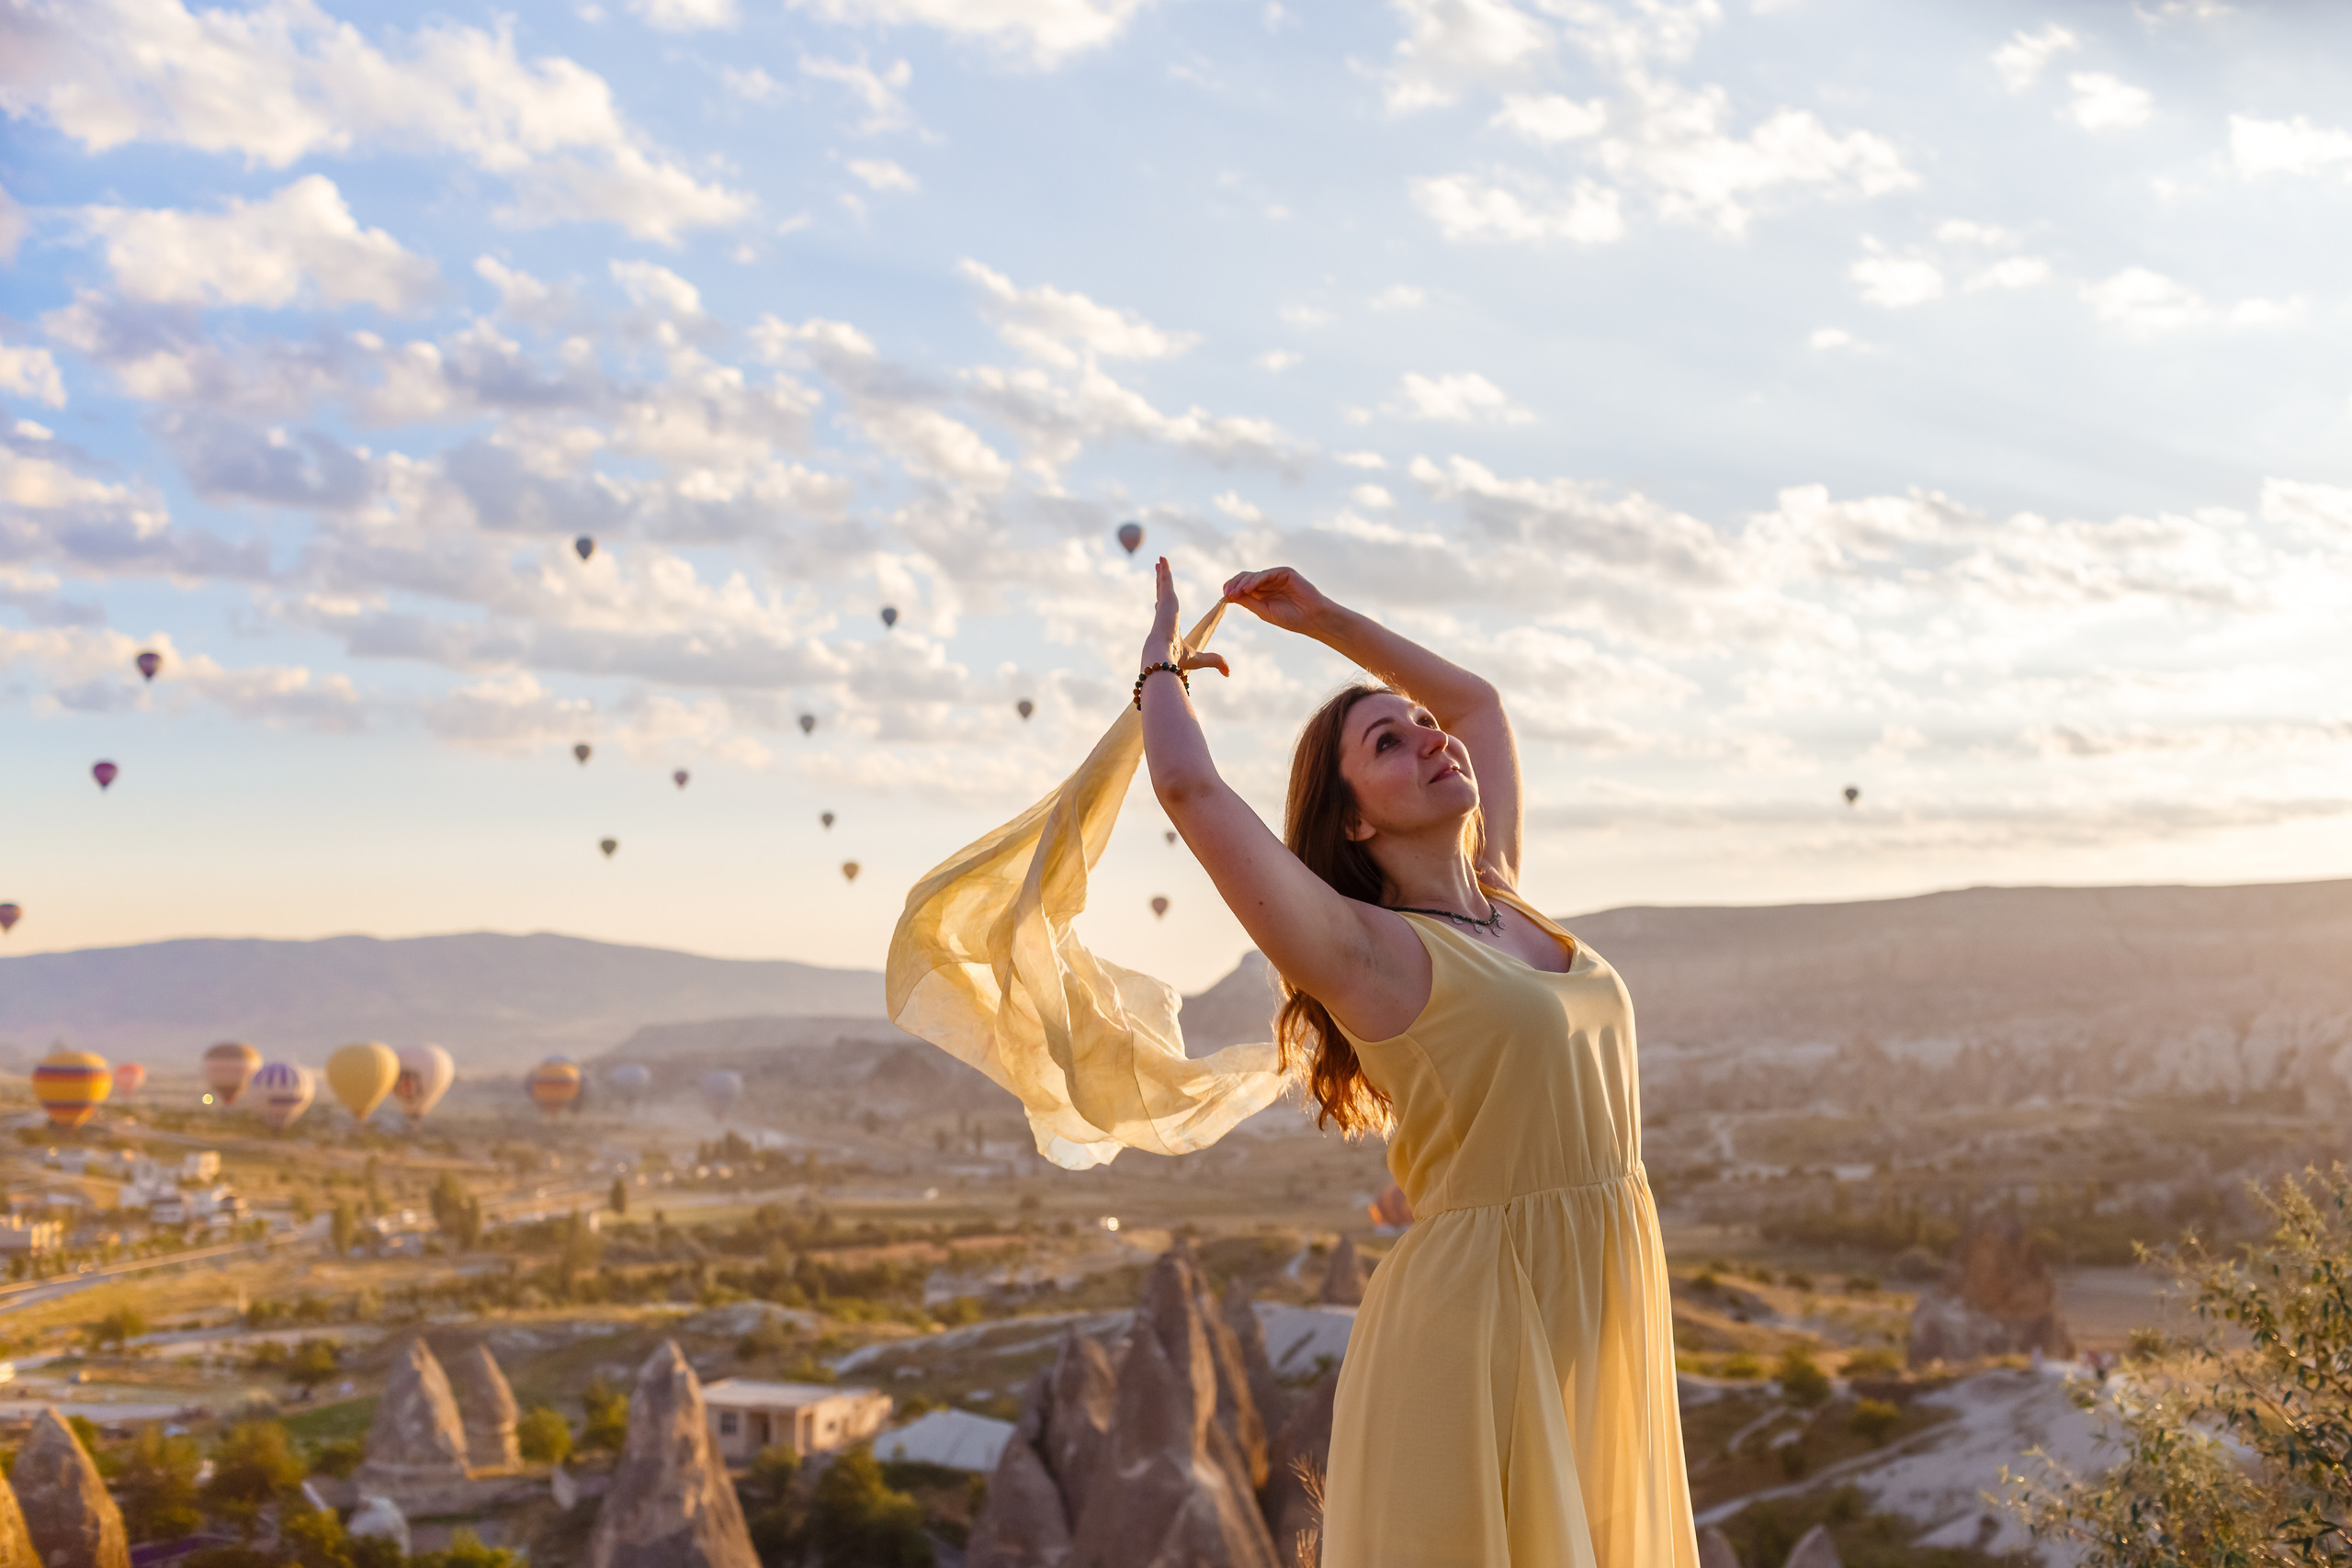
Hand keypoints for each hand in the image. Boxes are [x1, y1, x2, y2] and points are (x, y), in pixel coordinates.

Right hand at [1141, 557, 1231, 682]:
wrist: (1163, 655)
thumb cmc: (1176, 660)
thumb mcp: (1199, 658)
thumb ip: (1214, 660)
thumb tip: (1228, 671)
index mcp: (1168, 625)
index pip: (1164, 611)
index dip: (1162, 604)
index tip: (1160, 601)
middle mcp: (1164, 613)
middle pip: (1162, 593)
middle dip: (1161, 582)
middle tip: (1159, 570)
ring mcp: (1164, 605)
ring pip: (1163, 584)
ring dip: (1162, 572)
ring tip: (1160, 559)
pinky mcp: (1166, 599)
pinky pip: (1165, 579)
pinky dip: (1164, 569)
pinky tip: (1163, 559)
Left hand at [1222, 567, 1337, 637]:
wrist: (1312, 618)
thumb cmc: (1290, 618)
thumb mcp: (1263, 611)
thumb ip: (1247, 601)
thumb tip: (1228, 595)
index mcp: (1261, 593)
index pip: (1242, 586)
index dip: (1232, 589)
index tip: (1224, 596)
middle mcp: (1267, 583)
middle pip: (1245, 578)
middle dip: (1234, 585)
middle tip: (1227, 593)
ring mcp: (1276, 577)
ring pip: (1253, 575)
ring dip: (1242, 583)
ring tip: (1235, 592)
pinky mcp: (1285, 573)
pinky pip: (1266, 574)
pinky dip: (1255, 580)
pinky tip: (1248, 588)